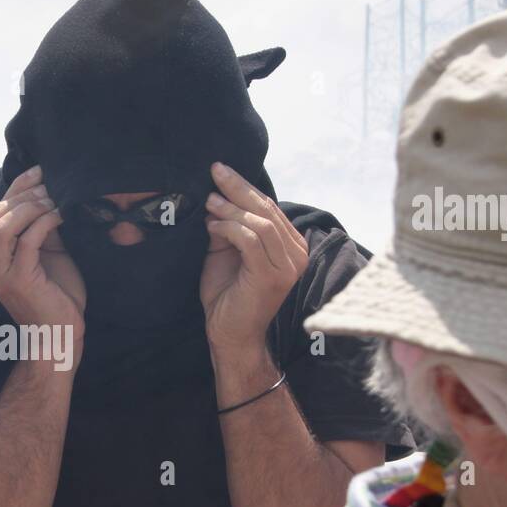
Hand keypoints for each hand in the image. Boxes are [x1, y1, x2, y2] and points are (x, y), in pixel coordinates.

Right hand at [0, 165, 84, 359]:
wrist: (60, 337)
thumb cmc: (57, 297)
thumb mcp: (47, 254)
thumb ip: (40, 228)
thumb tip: (50, 194)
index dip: (15, 188)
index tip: (40, 171)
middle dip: (23, 195)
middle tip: (52, 187)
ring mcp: (0, 274)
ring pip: (1, 224)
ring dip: (30, 207)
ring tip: (55, 201)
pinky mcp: (19, 281)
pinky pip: (27, 240)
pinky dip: (44, 222)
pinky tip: (61, 216)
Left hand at [201, 161, 307, 358]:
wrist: (230, 335)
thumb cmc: (228, 296)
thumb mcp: (227, 253)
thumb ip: (228, 228)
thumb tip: (216, 196)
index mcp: (291, 247)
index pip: (270, 209)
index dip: (245, 188)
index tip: (220, 172)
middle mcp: (297, 255)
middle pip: (267, 210)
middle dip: (238, 188)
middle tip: (215, 171)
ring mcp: (288, 266)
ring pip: (260, 223)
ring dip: (230, 209)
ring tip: (209, 203)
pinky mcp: (272, 275)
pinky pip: (251, 239)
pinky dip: (229, 228)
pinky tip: (211, 227)